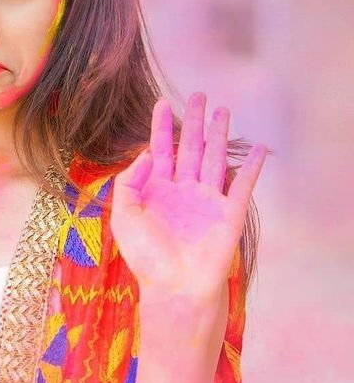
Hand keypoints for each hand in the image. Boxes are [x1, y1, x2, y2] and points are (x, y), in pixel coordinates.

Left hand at [109, 92, 266, 301]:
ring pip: (216, 159)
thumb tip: (147, 153)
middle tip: (198, 95)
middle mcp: (183, 192)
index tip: (162, 104)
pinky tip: (259, 148)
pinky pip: (243, 185)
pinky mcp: (229, 214)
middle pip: (191, 148)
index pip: (160, 151)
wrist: (174, 287)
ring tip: (223, 110)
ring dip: (220, 135)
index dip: (161, 127)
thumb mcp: (123, 216)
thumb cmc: (146, 257)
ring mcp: (207, 201)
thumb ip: (128, 181)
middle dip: (194, 122)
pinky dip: (253, 166)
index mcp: (157, 192)